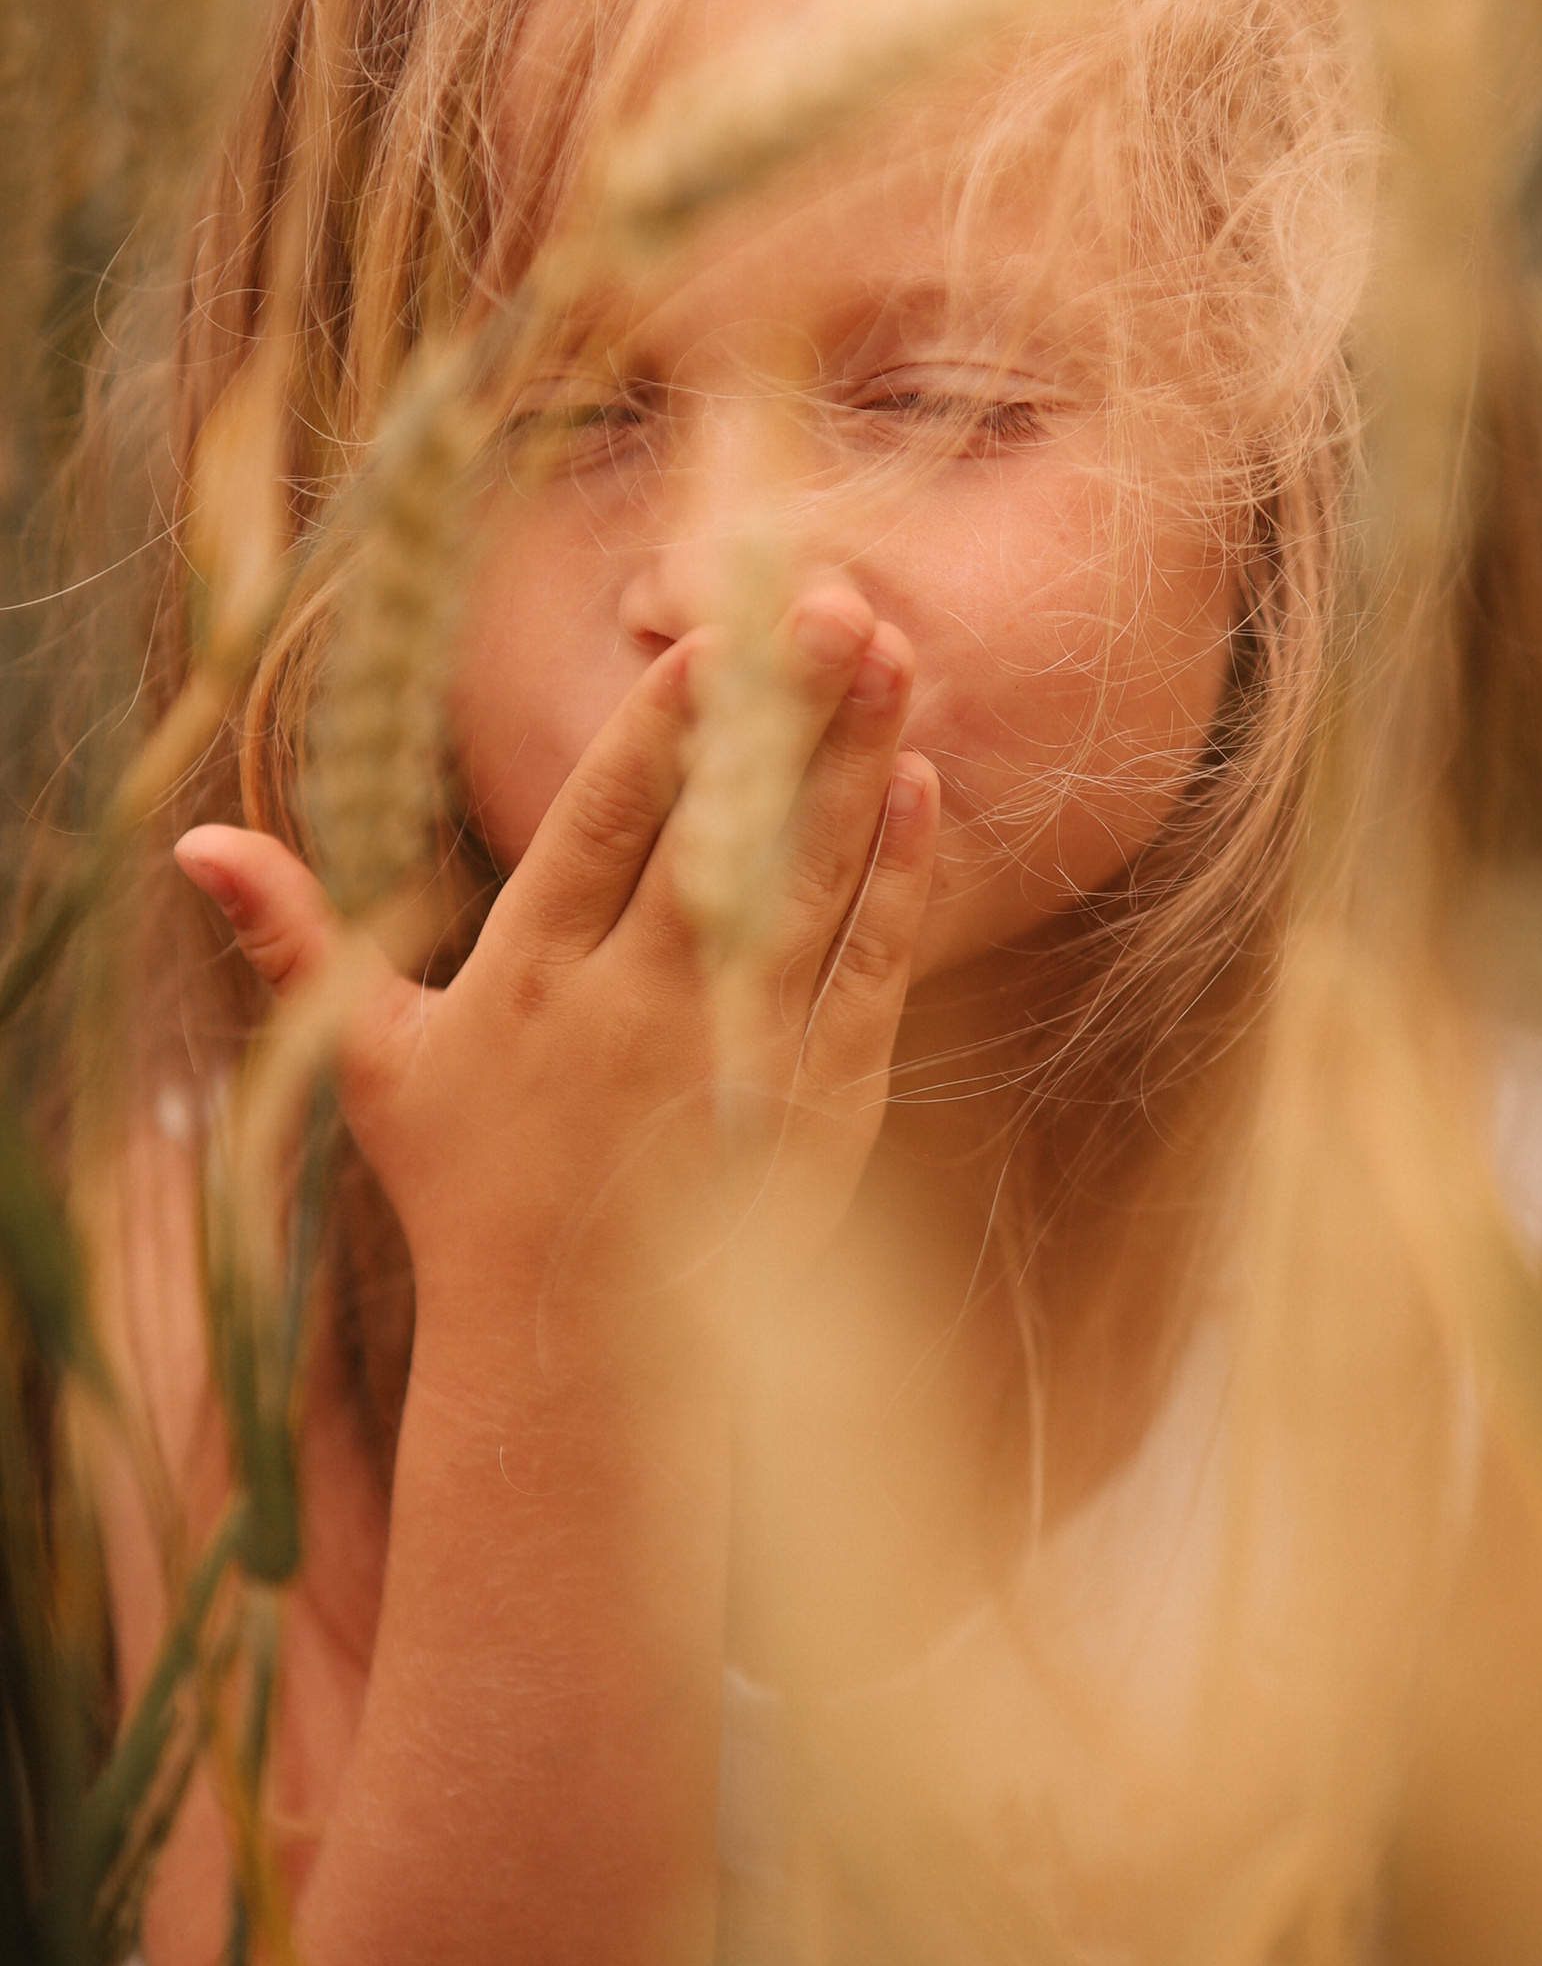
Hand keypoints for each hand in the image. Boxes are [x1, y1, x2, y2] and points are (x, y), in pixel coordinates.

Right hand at [172, 578, 938, 1396]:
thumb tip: (195, 840)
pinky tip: (922, 790)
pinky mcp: (819, 1109)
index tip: (707, 635)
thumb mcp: (373, 1064)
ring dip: (858, 767)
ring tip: (894, 661)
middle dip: (783, 715)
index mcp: (529, 983)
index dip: (657, 728)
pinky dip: (898, 883)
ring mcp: (736, 1059)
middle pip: (721, 835)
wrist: (575, 1360)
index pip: (602, 826)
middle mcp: (635, 1012)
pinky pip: (869, 973)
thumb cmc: (470, 1191)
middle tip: (836, 605)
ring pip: (809, 886)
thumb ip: (301, 940)